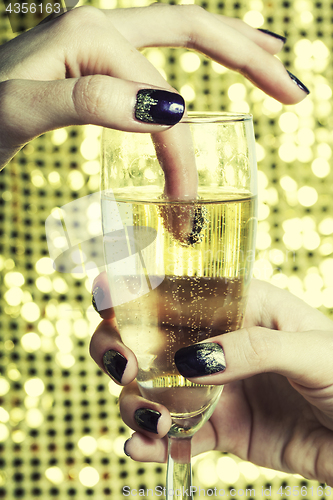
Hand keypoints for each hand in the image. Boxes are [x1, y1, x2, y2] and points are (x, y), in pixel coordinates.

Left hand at [0, 3, 308, 196]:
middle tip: (295, 92)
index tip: (187, 206)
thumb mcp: (18, 112)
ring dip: (229, 47)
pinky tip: (199, 75)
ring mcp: (94, 41)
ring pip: (178, 35)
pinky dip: (188, 61)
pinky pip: (152, 53)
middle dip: (250, 59)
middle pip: (193, 31)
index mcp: (89, 35)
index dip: (184, 155)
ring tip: (268, 60)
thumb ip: (87, 103)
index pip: (162, 100)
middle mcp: (98, 26)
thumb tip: (169, 105)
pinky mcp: (89, 64)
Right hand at [90, 278, 332, 485]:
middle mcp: (219, 343)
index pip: (181, 291)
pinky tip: (142, 450)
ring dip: (135, 402)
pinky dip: (156, 443)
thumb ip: (253, 348)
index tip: (105, 300)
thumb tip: (189, 360)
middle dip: (121, 348)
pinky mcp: (222, 428)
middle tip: (122, 366)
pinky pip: (179, 434)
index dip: (137, 292)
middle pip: (151, 338)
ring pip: (155, 388)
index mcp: (241, 308)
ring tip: (149, 420)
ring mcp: (216, 386)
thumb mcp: (312, 348)